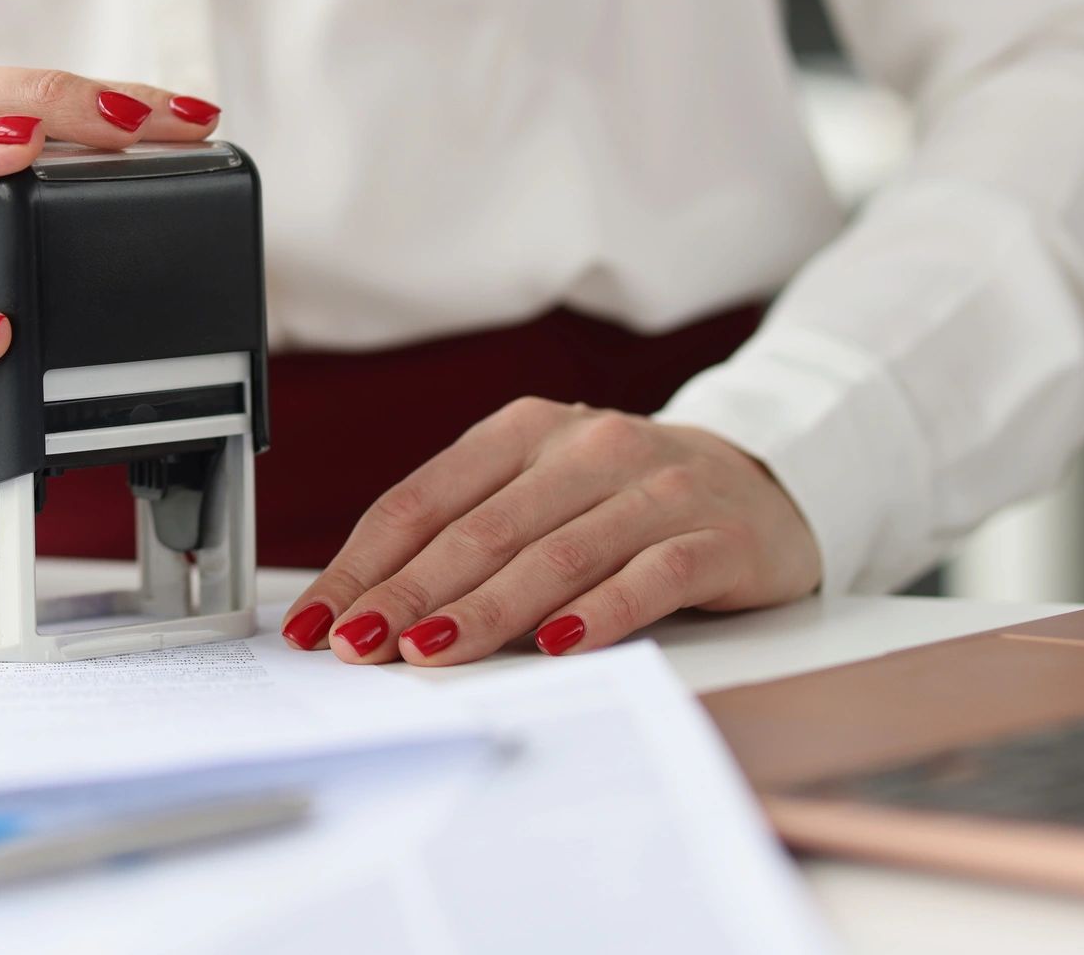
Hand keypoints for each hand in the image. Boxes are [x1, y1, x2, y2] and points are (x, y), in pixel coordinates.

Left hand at [280, 401, 819, 663]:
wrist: (765, 477)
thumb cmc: (626, 498)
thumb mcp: (540, 493)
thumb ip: (468, 535)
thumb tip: (367, 607)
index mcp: (522, 432)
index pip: (423, 501)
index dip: (364, 563)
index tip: (318, 619)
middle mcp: (586, 448)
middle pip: (479, 530)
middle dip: (407, 593)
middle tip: (359, 646)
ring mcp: (654, 488)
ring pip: (555, 553)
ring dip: (485, 610)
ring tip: (431, 652)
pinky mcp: (716, 535)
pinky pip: (652, 576)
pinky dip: (602, 612)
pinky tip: (560, 643)